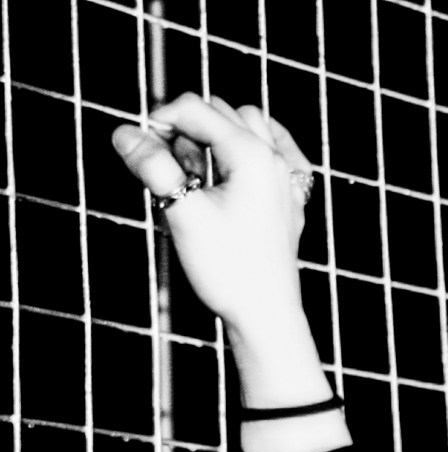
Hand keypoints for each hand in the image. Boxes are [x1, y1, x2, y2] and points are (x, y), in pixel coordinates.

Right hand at [111, 93, 314, 337]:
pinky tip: (236, 166)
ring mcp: (287, 179)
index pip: (195, 108)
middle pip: (221, 112)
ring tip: (201, 179)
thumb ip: (152, 166)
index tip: (142, 150)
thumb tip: (125, 134)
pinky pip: (278, 152)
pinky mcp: (290, 200)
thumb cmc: (231, 271)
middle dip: (188, 132)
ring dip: (217, 139)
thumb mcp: (183, 213)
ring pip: (249, 128)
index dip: (160, 121)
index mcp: (252, 155)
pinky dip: (253, 149)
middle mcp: (275, 160)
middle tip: (175, 175)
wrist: (265, 316)